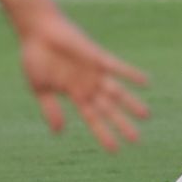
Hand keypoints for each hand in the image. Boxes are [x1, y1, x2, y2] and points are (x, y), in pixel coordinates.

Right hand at [18, 9, 148, 150]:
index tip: (115, 150)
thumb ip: (50, 109)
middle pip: (108, 109)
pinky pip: (117, 67)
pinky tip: (145, 82)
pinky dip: (130, 74)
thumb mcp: (40, 88)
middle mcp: (87, 85)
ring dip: (131, 103)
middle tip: (137, 140)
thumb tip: (59, 133)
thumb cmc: (35, 57)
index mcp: (74, 94)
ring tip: (146, 116)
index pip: (92, 119)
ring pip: (116, 92)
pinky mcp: (96, 56)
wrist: (36, 30)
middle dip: (121, 124)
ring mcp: (93, 71)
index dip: (103, 134)